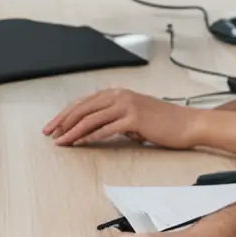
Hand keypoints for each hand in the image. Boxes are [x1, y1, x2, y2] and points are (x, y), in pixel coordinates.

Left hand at [43, 88, 201, 148]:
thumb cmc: (162, 122)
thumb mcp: (134, 116)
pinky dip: (90, 136)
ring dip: (73, 130)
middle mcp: (119, 95)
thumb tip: (96, 128)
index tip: (53, 125)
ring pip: (91, 117)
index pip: (85, 102)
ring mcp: (126, 105)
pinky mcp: (134, 118)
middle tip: (49, 133)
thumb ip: (115, 118)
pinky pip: (106, 128)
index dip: (66, 114)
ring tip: (61, 140)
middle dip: (63, 120)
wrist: (186, 123)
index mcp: (117, 93)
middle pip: (83, 107)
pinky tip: (80, 142)